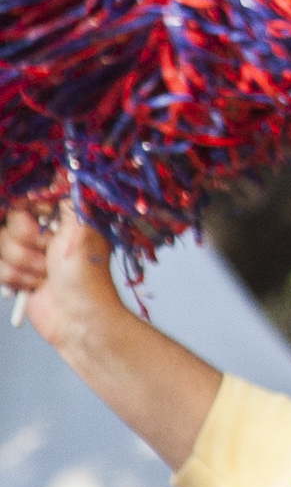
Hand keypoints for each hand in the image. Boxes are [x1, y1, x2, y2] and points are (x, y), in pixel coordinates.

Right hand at [3, 198, 121, 338]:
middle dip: (27, 244)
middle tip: (50, 256)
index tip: (42, 223)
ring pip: (1, 245)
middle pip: (10, 222)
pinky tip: (34, 286)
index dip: (29, 212)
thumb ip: (70, 199)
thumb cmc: (87, 277)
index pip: (29, 197)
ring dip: (23, 265)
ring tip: (46, 275)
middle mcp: (46, 231)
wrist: (77, 319)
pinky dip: (14, 279)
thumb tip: (67, 167)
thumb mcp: (82, 230)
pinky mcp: (17, 272)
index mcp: (64, 217)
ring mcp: (30, 253)